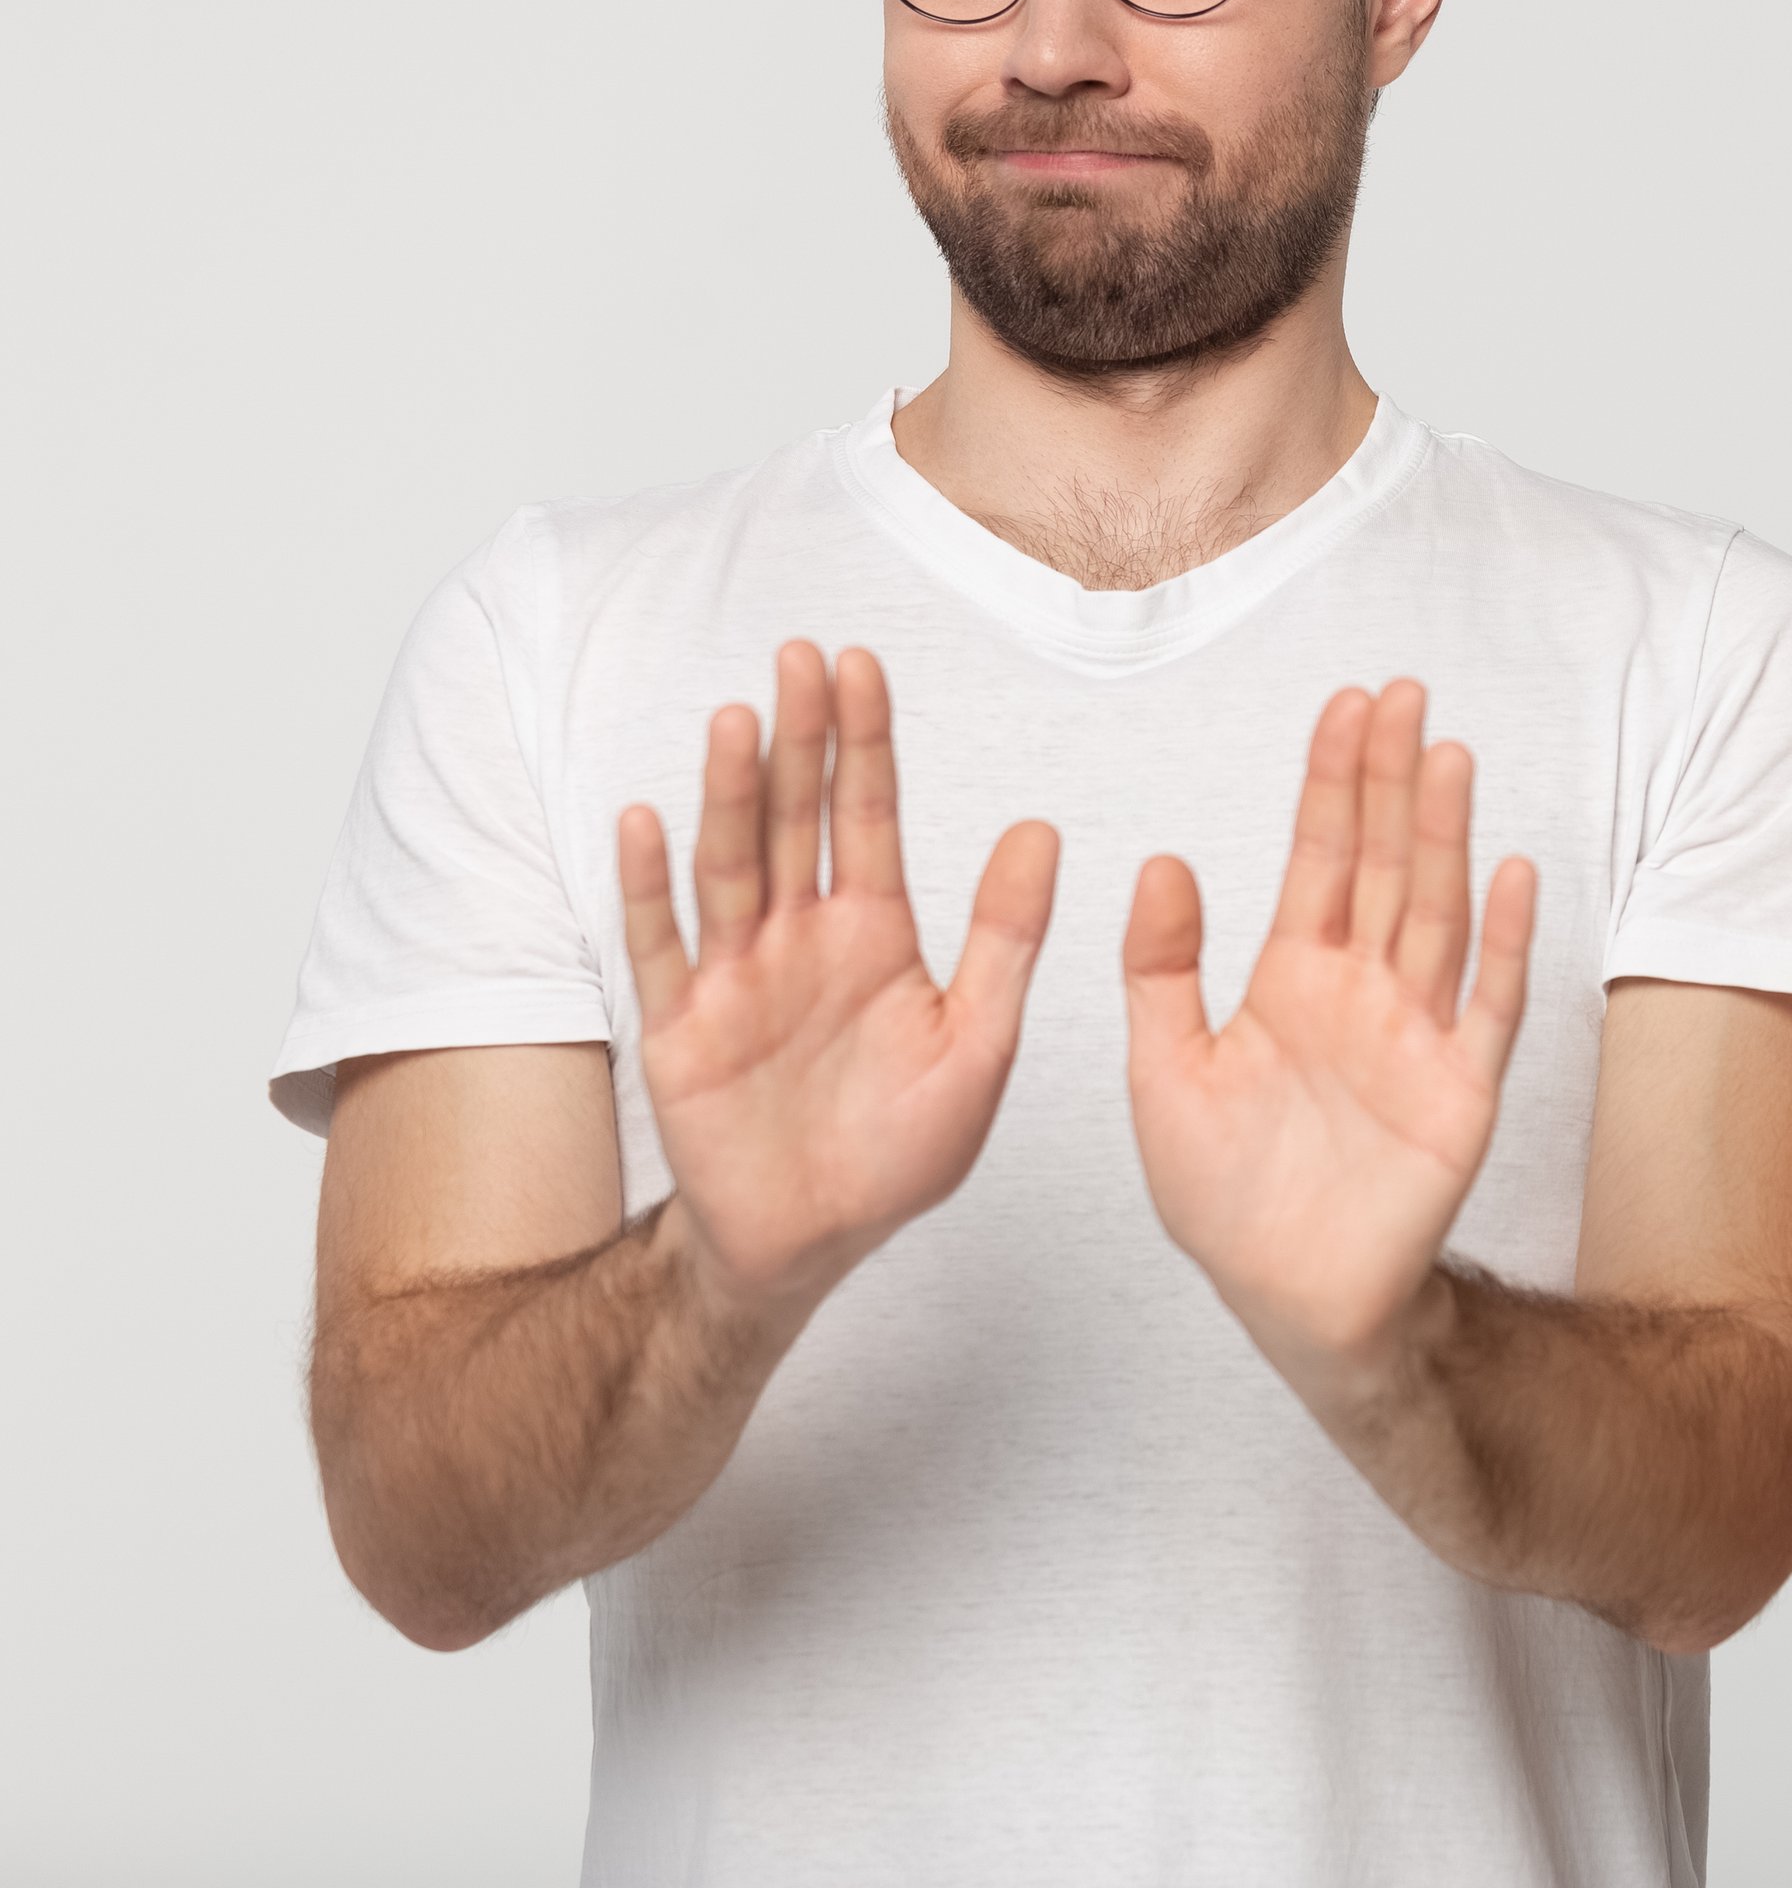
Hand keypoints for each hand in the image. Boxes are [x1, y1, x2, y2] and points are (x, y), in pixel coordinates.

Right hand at [619, 643, 1059, 1319]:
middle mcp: (799, 938)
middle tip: (798, 656)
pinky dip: (648, 888)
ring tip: (734, 720)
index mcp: (873, 932)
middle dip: (798, 738)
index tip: (858, 664)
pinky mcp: (680, 1030)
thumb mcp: (979, 1042)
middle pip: (793, 819)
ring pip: (728, 867)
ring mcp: (735, 978)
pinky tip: (641, 821)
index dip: (863, 742)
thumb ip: (1006, 938)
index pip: (866, 814)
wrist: (818, 1242)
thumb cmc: (902, 1147)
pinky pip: (659, 949)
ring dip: (726, 794)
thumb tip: (1043, 829)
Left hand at [1124, 682, 1537, 1386]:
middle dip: (1392, 780)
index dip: (1332, 782)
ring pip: (1436, 914)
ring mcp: (1418, 1036)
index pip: (1320, 857)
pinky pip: (1488, 1005)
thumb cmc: (1226, 1197)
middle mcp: (1364, 991)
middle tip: (1404, 695)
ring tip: (1448, 756)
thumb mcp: (1163, 1075)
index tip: (1345, 706)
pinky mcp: (1460, 1093)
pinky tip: (1513, 873)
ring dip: (1444, 836)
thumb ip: (1161, 972)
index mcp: (1293, 979)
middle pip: (1383, 864)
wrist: (1286, 1300)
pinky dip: (1504, 940)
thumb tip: (1160, 862)